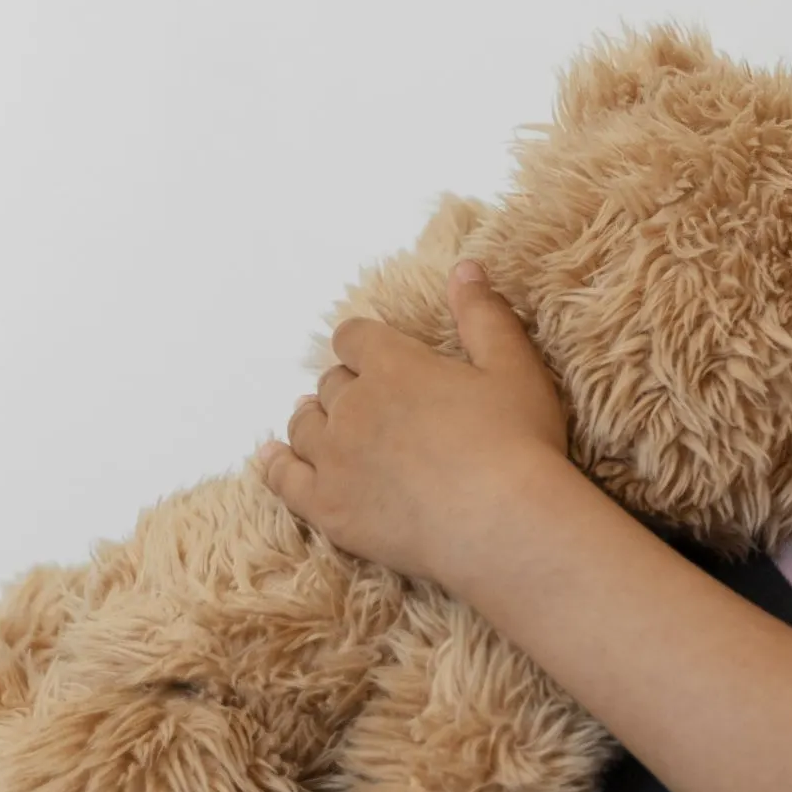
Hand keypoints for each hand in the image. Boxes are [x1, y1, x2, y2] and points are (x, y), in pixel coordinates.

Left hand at [256, 260, 575, 585]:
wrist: (501, 524)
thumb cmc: (517, 443)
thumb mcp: (513, 367)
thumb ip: (483, 315)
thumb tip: (464, 267)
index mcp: (394, 365)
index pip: (354, 338)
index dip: (362, 344)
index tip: (373, 355)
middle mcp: (353, 405)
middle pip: (331, 385)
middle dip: (346, 388)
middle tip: (370, 404)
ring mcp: (334, 457)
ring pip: (303, 426)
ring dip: (314, 421)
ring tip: (328, 429)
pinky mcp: (326, 506)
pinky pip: (283, 478)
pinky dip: (276, 464)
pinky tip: (274, 458)